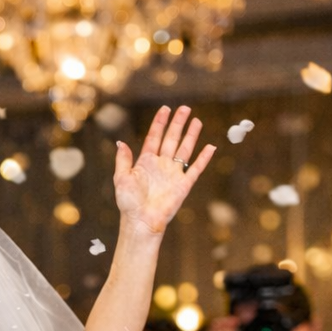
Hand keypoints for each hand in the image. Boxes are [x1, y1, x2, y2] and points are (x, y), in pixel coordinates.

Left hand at [114, 106, 215, 235]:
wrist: (141, 222)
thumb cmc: (129, 203)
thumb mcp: (121, 178)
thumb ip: (123, 160)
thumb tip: (121, 143)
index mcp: (146, 162)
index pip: (154, 138)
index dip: (159, 123)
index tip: (165, 109)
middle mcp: (161, 165)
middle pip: (171, 139)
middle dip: (178, 123)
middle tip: (184, 108)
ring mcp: (173, 174)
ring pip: (184, 150)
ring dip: (190, 135)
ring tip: (196, 121)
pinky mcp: (183, 185)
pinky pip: (195, 169)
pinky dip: (203, 159)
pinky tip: (210, 147)